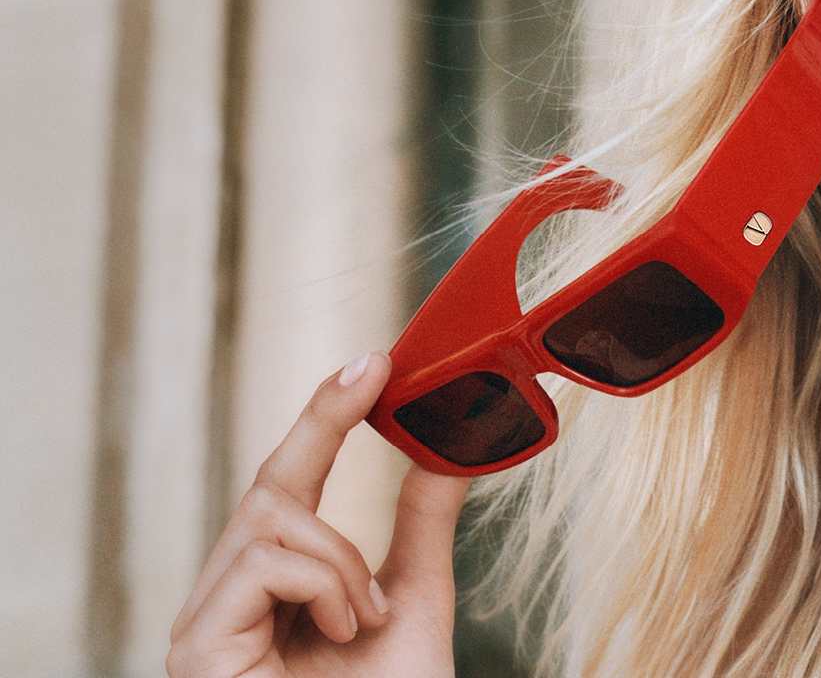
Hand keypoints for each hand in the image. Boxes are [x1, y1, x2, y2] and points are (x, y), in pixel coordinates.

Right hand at [166, 352, 472, 676]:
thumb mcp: (415, 600)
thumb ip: (420, 526)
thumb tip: (444, 449)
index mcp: (272, 590)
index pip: (288, 483)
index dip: (324, 415)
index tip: (371, 356)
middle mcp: (225, 603)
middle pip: (269, 486)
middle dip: (324, 421)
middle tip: (375, 367)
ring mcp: (202, 627)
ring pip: (271, 518)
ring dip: (344, 555)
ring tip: (366, 617)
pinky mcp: (193, 651)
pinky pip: (265, 560)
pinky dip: (324, 584)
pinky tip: (342, 632)